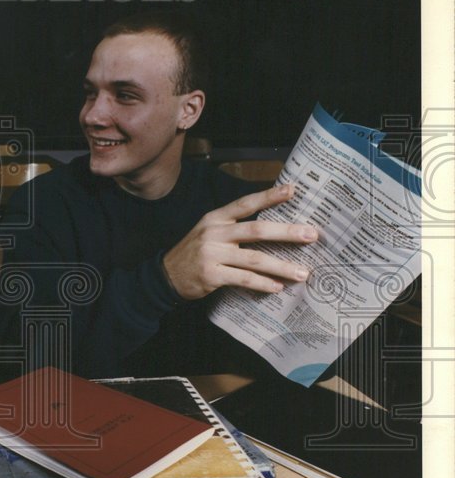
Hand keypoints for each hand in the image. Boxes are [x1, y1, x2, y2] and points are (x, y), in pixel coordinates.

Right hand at [162, 184, 317, 299]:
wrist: (165, 276)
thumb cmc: (195, 253)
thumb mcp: (209, 232)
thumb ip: (235, 228)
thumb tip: (274, 229)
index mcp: (216, 218)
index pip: (246, 204)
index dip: (269, 196)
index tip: (293, 190)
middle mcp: (214, 233)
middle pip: (256, 230)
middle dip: (287, 232)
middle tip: (312, 235)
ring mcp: (212, 254)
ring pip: (254, 258)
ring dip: (281, 266)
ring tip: (302, 272)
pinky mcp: (211, 275)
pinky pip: (243, 279)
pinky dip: (262, 283)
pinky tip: (277, 287)